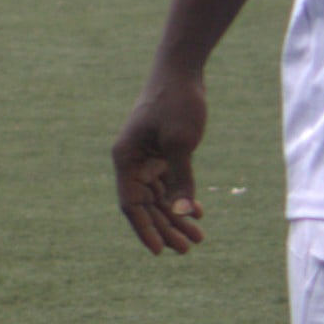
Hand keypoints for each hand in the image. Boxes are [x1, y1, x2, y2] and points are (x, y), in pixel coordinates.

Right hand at [111, 75, 210, 254]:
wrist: (182, 70)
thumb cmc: (177, 102)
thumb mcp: (181, 143)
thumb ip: (181, 180)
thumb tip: (182, 213)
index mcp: (126, 159)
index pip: (131, 205)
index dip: (144, 230)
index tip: (159, 252)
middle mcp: (133, 162)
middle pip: (147, 206)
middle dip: (166, 228)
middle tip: (187, 249)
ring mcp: (147, 158)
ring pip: (159, 198)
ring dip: (176, 217)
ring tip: (198, 238)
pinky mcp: (162, 152)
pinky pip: (169, 184)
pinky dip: (182, 199)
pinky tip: (198, 213)